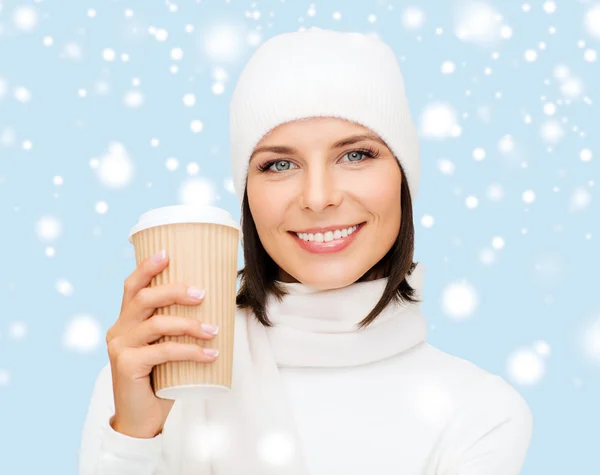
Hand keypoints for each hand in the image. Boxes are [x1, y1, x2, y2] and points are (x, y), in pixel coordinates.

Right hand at [105, 250, 219, 438]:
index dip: (147, 267)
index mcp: (126, 320)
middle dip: (175, 290)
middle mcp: (118, 330)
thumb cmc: (160, 378)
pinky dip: (190, 350)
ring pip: (157, 323)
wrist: (142, 418)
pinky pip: (163, 351)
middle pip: (145, 298)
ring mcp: (120, 347)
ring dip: (190, 324)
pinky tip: (210, 354)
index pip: (132, 286)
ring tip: (214, 329)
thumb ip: (176, 328)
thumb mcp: (166, 347)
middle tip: (203, 294)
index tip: (167, 253)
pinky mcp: (126, 366)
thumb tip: (216, 304)